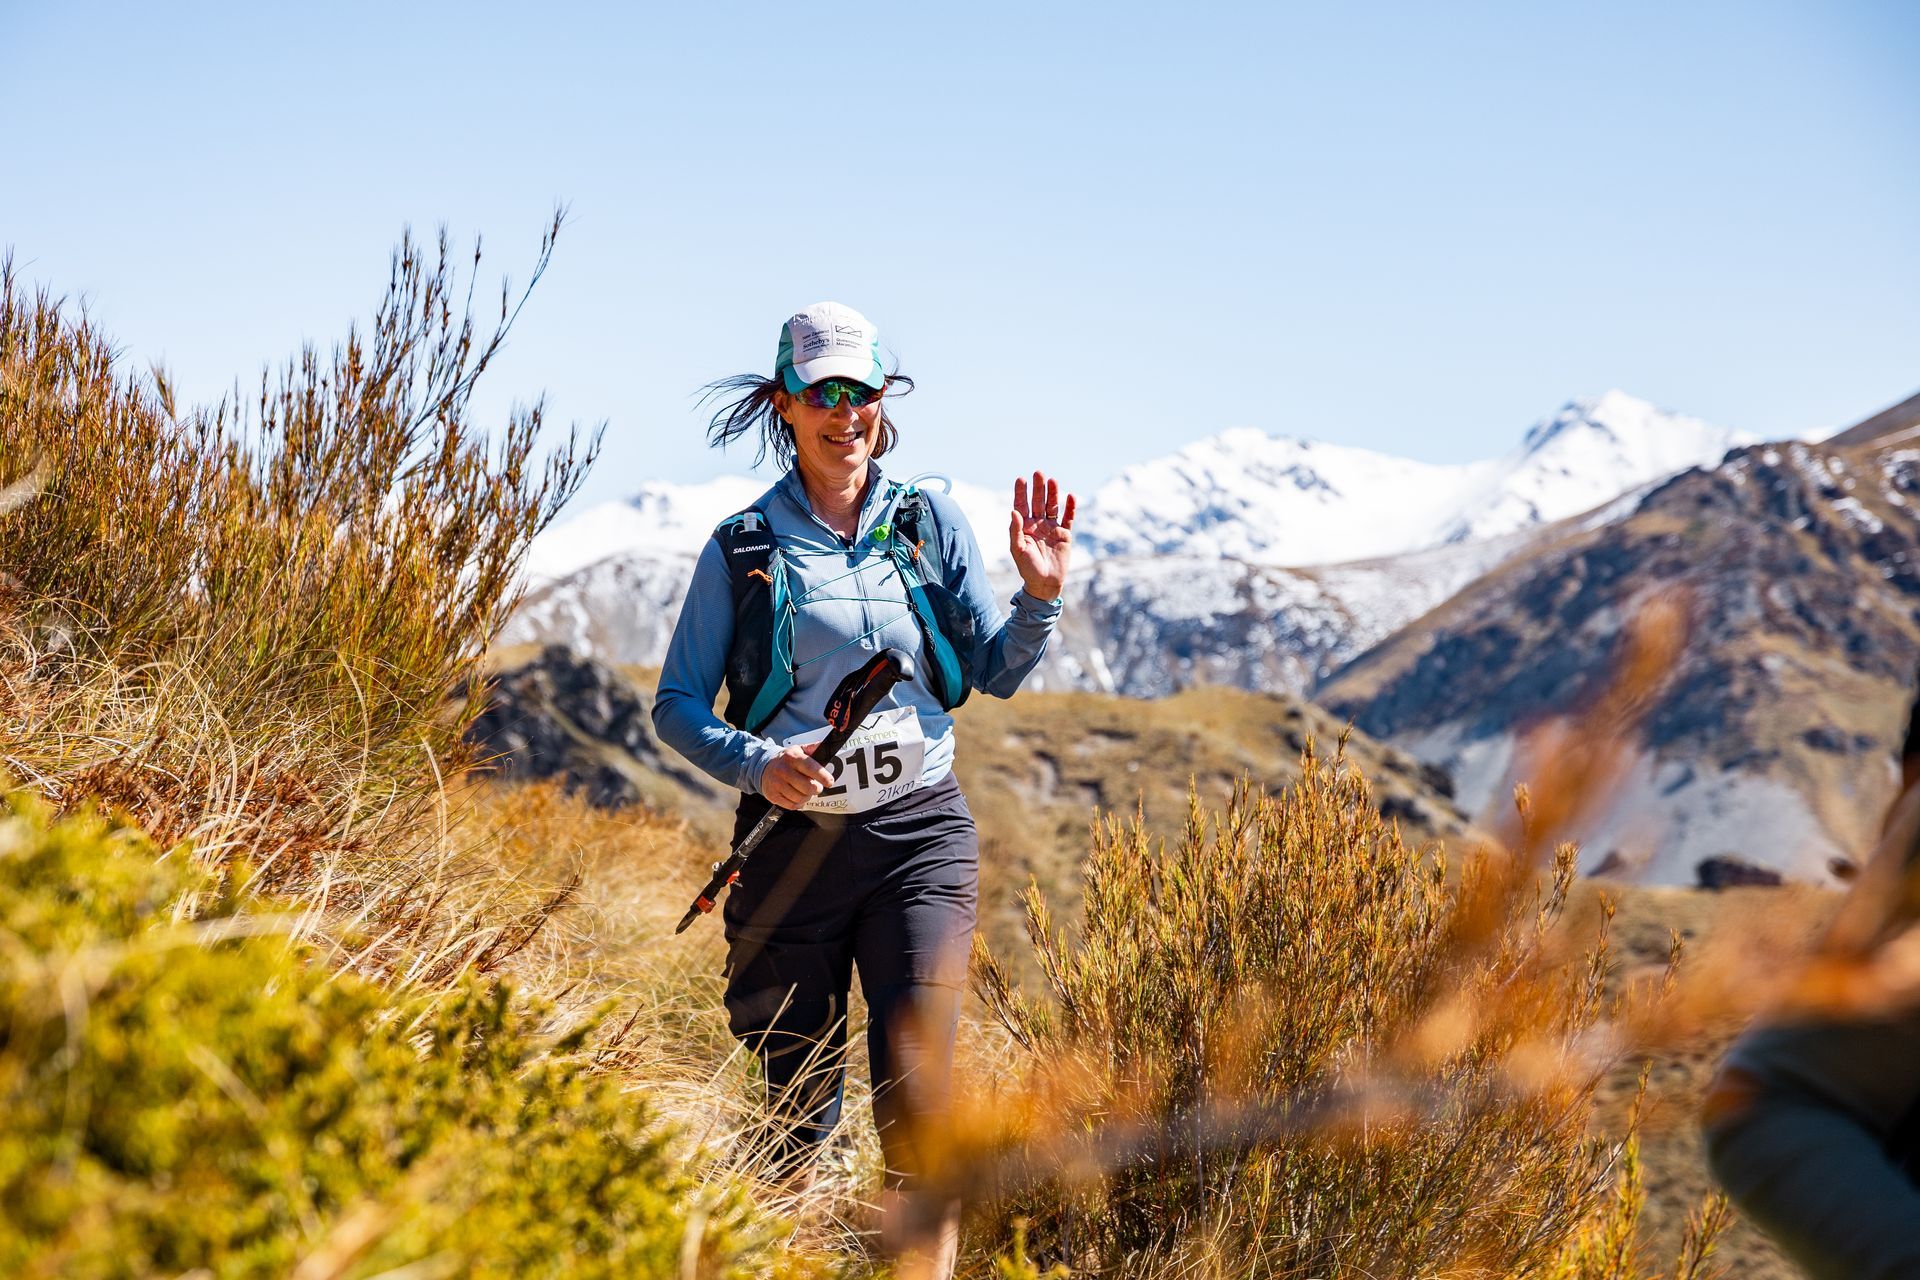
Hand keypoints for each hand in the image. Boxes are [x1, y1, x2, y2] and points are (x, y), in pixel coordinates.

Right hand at [760, 741, 832, 808]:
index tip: (830, 782)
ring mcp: (776, 783)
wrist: (764, 767)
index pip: (810, 767)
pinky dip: (799, 803)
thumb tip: (826, 746)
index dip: (822, 776)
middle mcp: (783, 770)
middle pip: (807, 787)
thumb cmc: (786, 760)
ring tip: (806, 791)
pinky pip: (792, 805)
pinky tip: (797, 796)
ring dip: (807, 797)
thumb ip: (813, 748)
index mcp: (792, 757)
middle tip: (817, 787)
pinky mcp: (773, 795)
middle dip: (817, 789)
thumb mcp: (799, 749)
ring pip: (800, 798)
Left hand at [1008, 470, 1075, 600]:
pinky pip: (1068, 518)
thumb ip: (1015, 530)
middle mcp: (1038, 524)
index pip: (1022, 505)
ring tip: (1053, 480)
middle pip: (1038, 501)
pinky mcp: (1065, 534)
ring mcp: (1052, 528)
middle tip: (1038, 473)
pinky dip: (1070, 508)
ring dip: (1053, 493)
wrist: (1045, 583)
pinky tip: (1071, 496)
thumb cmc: (1027, 568)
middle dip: (1038, 488)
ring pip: (1053, 506)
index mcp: (1024, 526)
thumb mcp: (1017, 549)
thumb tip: (1014, 511)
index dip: (1021, 492)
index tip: (1021, 479)